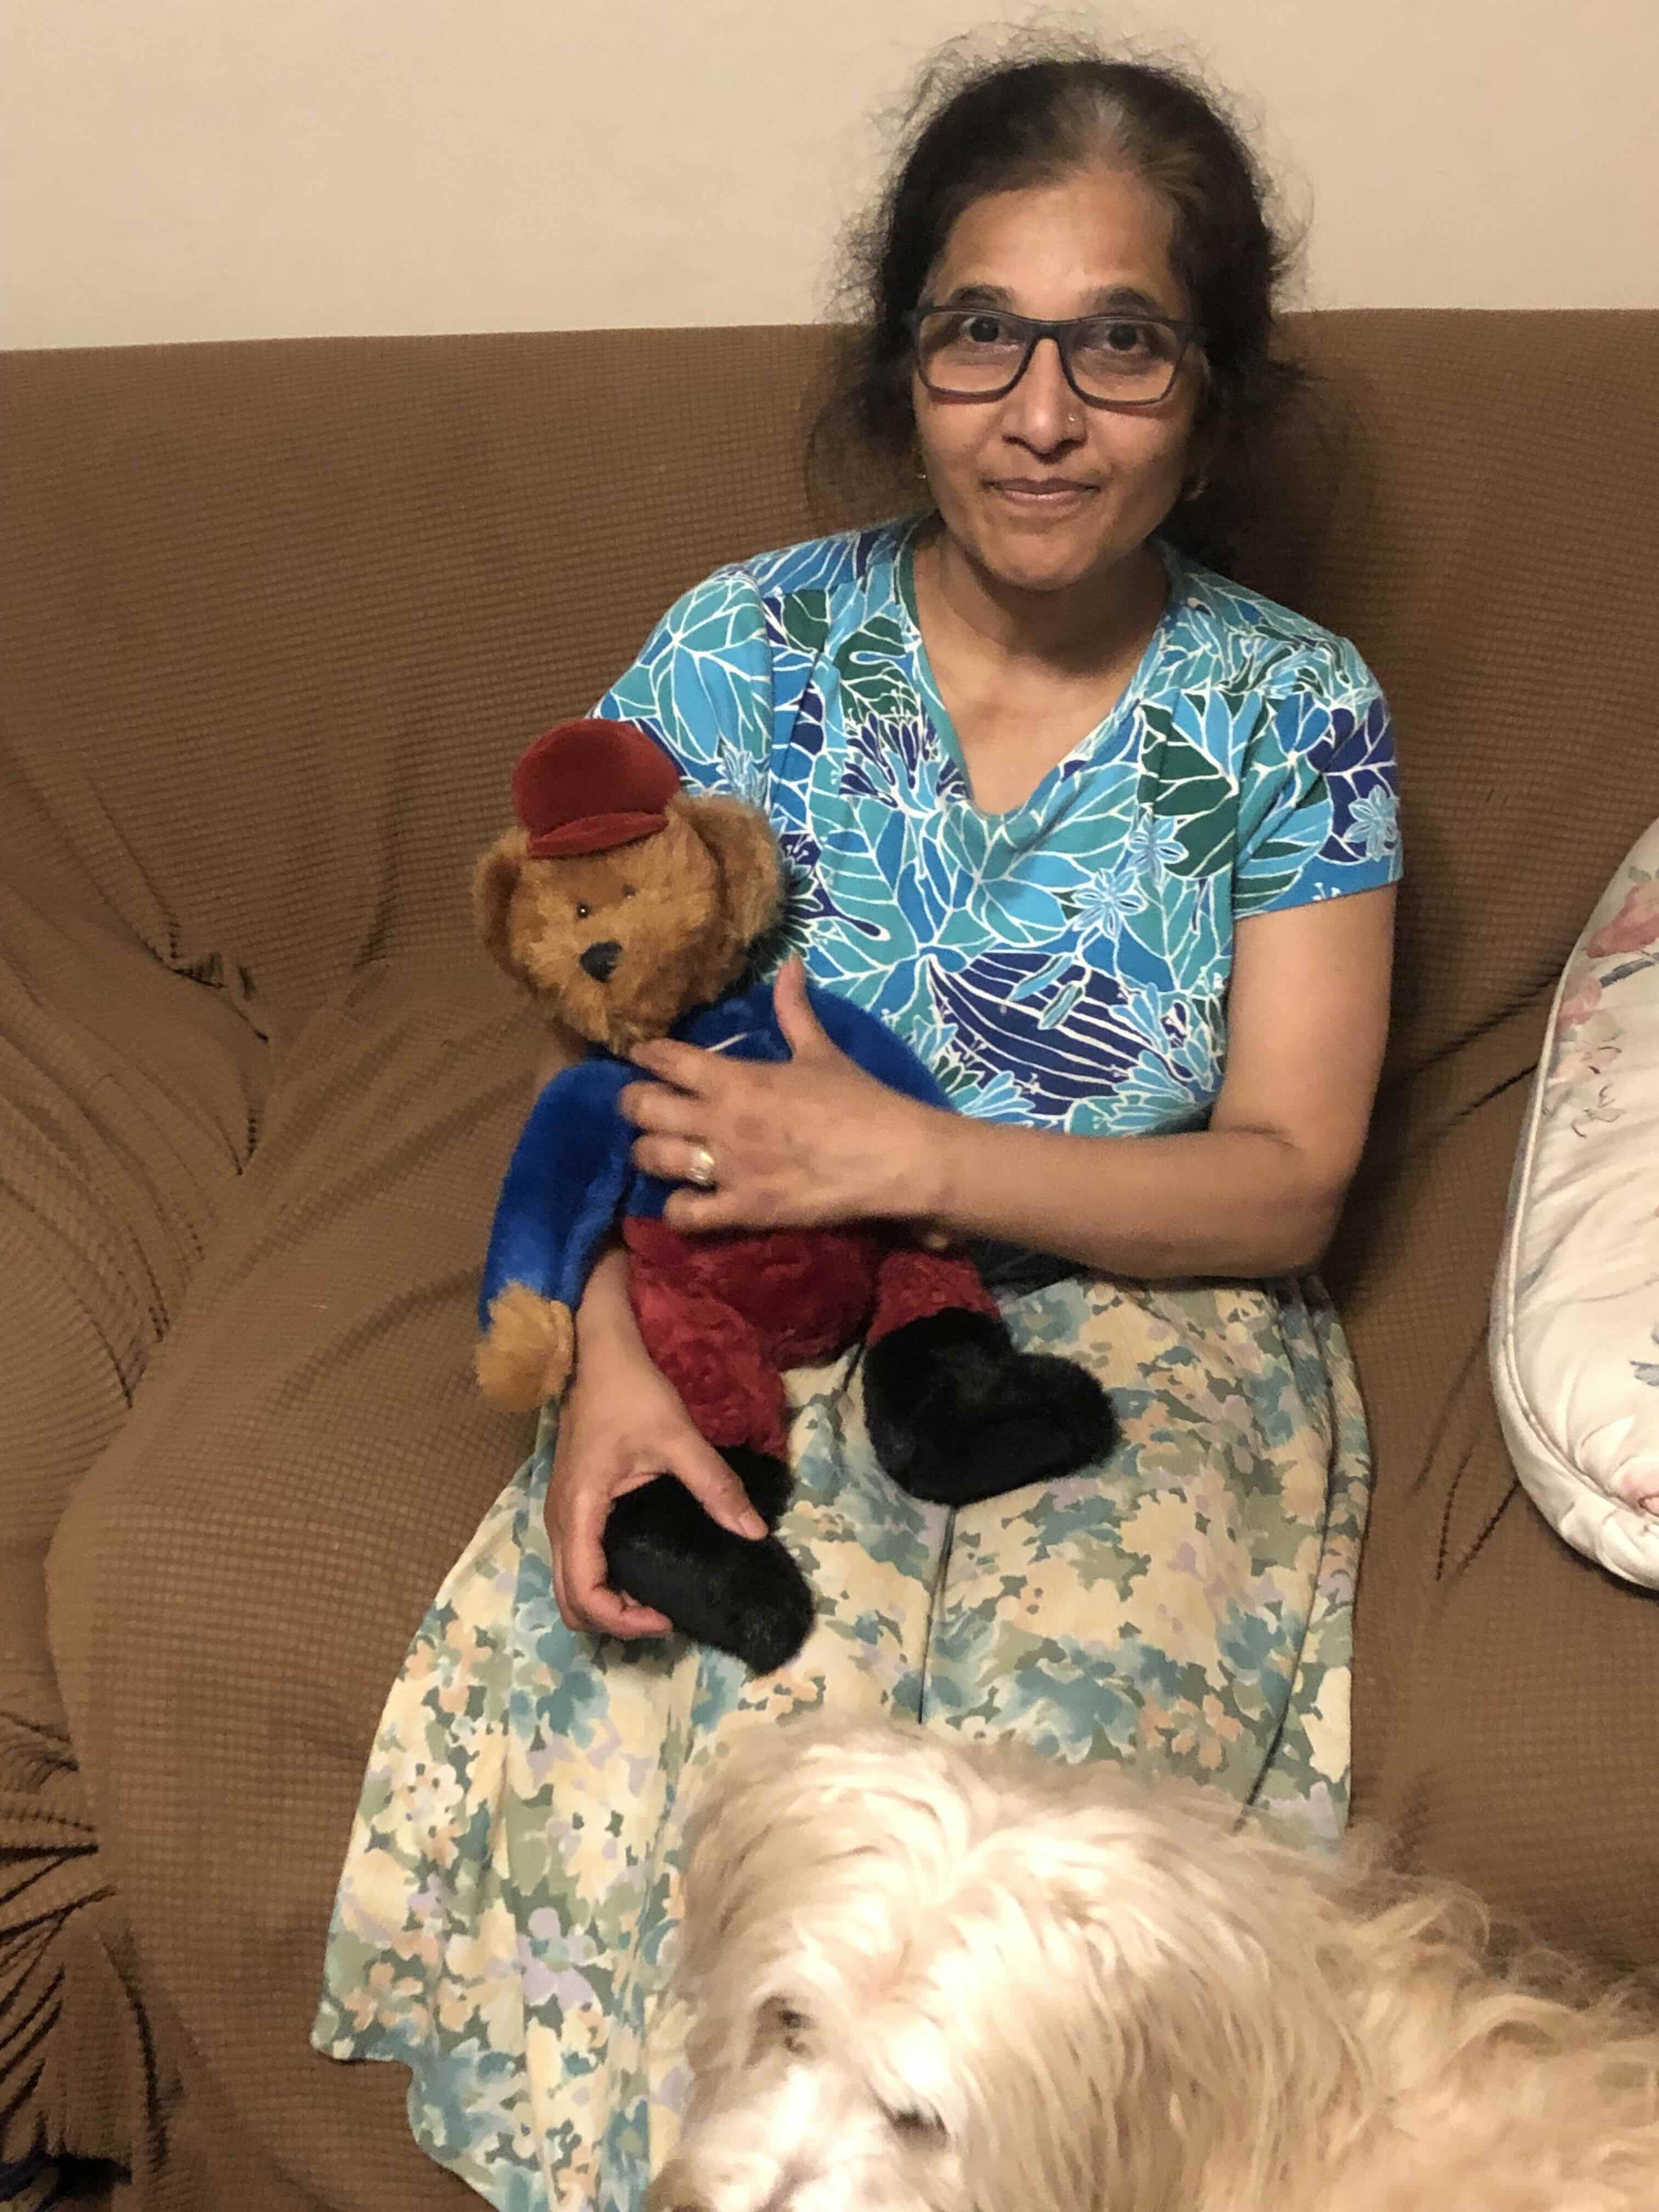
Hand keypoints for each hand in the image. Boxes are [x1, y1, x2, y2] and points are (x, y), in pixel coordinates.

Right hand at [545, 1335, 766, 1639]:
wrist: (598, 1352)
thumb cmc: (631, 1391)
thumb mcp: (679, 1437)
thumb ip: (715, 1485)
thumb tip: (754, 1532)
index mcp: (580, 1511)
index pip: (585, 1595)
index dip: (624, 1621)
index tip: (667, 1618)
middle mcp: (560, 1521)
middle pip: (570, 1602)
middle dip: (614, 1621)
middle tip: (663, 1614)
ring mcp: (560, 1514)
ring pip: (570, 1584)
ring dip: (607, 1603)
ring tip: (657, 1596)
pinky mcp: (570, 1505)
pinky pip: (578, 1561)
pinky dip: (603, 1580)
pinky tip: (643, 1568)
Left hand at [619, 959, 941, 1232]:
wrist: (892, 1157)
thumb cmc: (858, 1100)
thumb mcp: (820, 1050)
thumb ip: (794, 1009)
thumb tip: (792, 963)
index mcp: (735, 1078)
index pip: (667, 1059)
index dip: (646, 1054)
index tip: (640, 1055)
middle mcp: (719, 1120)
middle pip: (643, 1109)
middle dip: (633, 1104)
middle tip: (640, 1105)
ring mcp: (726, 1168)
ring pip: (652, 1159)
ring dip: (647, 1153)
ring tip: (656, 1150)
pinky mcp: (741, 1209)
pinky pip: (684, 1214)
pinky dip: (676, 1209)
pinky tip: (685, 1200)